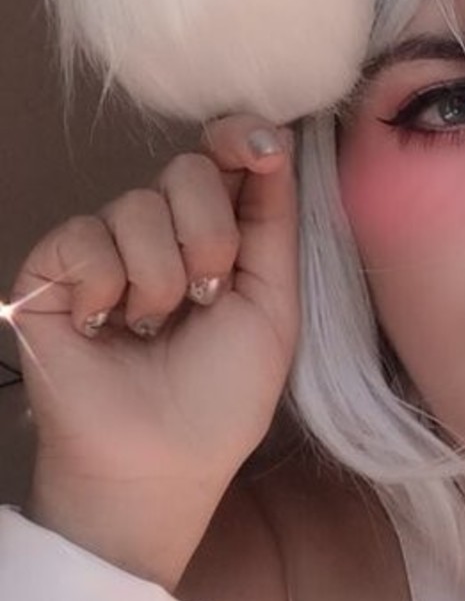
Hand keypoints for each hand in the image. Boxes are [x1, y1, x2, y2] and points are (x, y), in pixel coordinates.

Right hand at [4, 116, 298, 579]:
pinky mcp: (51, 272)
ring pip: (138, 205)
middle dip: (209, 236)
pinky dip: (106, 288)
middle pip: (187, 170)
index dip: (241, 139)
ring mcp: (101, 250)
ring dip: (161, 279)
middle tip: (205, 299)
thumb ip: (275, 222)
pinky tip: (104, 329)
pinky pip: (85, 237)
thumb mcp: (273, 306)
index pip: (224, 159)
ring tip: (152, 330)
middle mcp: (157, 234)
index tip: (260, 145)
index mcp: (215, 236)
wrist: (161, 461)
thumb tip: (276, 139)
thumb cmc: (221, 398)